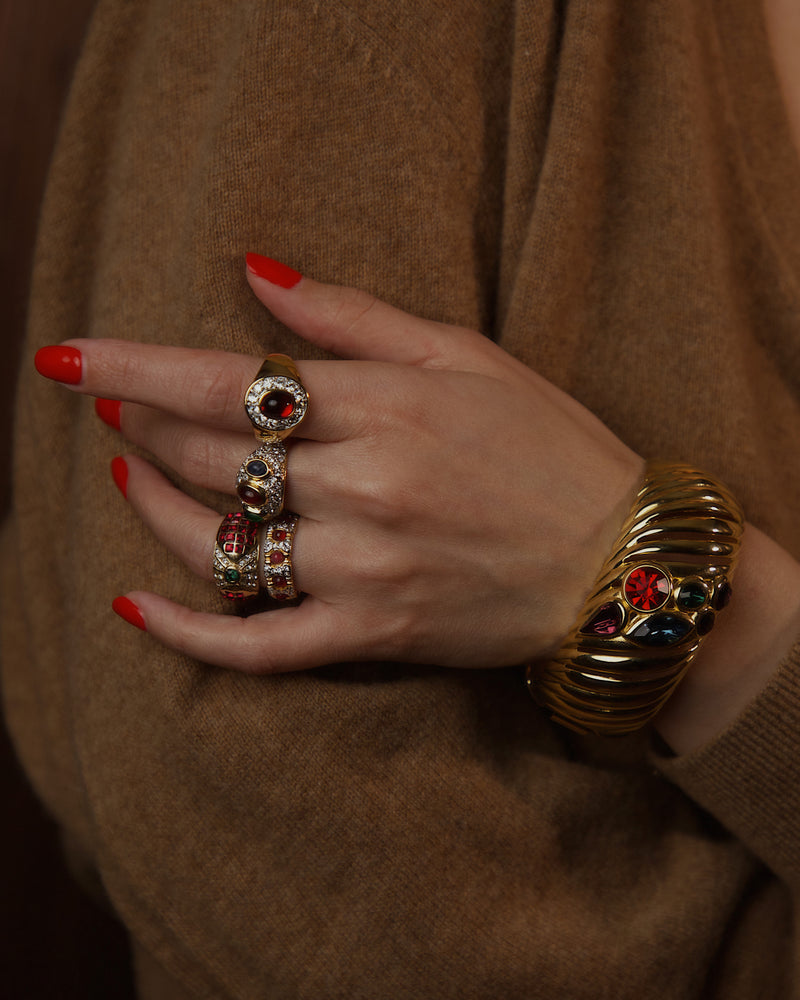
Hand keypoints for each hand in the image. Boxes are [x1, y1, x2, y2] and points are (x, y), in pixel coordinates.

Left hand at [36, 254, 643, 673]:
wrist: (622, 567)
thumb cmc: (552, 447)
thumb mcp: (467, 355)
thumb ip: (353, 316)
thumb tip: (253, 271)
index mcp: (388, 408)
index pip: (227, 380)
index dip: (134, 367)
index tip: (65, 358)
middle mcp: (366, 489)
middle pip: (213, 456)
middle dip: (145, 423)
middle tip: (114, 402)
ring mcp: (365, 572)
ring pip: (218, 546)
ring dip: (153, 506)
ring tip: (127, 472)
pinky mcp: (372, 636)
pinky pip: (259, 648)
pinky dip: (188, 633)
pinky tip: (134, 606)